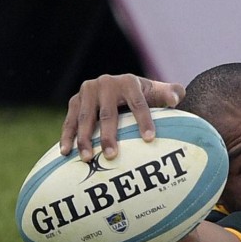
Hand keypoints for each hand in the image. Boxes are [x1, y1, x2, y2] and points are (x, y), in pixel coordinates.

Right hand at [59, 74, 185, 161]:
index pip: (138, 104)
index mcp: (129, 82)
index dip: (144, 120)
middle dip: (108, 135)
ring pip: (86, 118)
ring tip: (87, 158)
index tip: (149, 139)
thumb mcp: (159, 92)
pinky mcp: (75, 100)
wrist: (122, 87)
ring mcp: (88, 91)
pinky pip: (70, 120)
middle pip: (108, 113)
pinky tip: (65, 152)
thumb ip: (172, 93)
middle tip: (111, 156)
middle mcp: (106, 83)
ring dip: (84, 139)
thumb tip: (175, 99)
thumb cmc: (147, 96)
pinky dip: (67, 136)